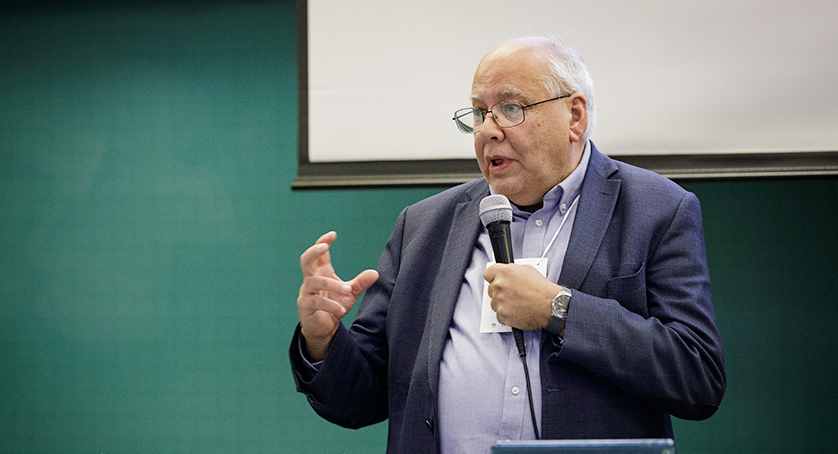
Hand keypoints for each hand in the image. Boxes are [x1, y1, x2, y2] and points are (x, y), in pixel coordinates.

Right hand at [297, 231, 378, 360]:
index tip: (333, 234)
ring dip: (331, 285)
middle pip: (305, 260)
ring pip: (314, 282)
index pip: (318, 254)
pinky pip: (316, 302)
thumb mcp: (350, 293)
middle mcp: (310, 280)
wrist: (324, 329)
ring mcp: (306, 293)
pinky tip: (342, 310)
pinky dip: (330, 305)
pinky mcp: (305, 307)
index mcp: (320, 273)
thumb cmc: (334, 306)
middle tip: (324, 247)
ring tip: (347, 289)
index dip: (322, 242)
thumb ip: (360, 283)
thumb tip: (376, 273)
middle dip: (313, 252)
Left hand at [484, 263, 560, 330]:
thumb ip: (511, 270)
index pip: (488, 273)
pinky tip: (517, 310)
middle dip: (500, 291)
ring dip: (502, 303)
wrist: (550, 306)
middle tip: (512, 294)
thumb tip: (505, 273)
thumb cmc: (542, 289)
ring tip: (517, 303)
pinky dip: (506, 314)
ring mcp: (499, 301)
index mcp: (505, 272)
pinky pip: (499, 314)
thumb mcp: (528, 270)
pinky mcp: (502, 315)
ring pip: (494, 302)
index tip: (495, 280)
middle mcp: (500, 285)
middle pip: (490, 289)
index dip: (493, 277)